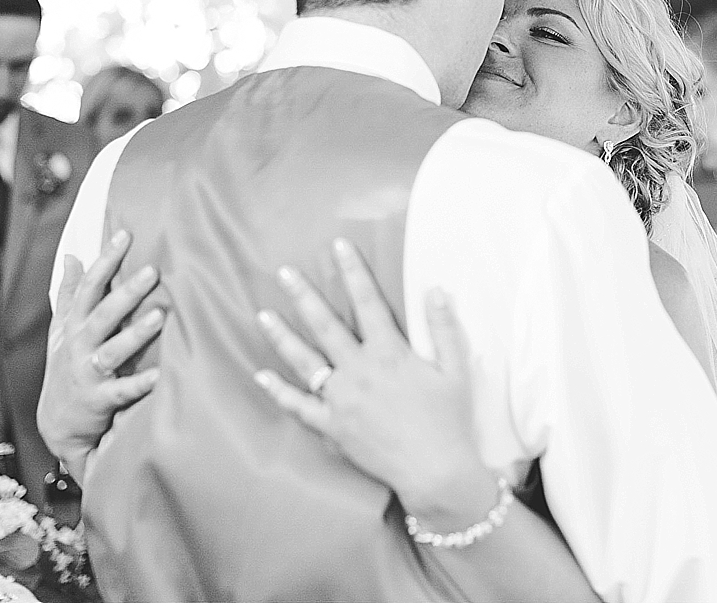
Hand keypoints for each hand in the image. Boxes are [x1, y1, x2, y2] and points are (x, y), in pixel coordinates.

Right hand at [37, 230, 165, 482]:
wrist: (57, 423)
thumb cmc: (67, 367)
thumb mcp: (61, 329)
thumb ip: (68, 293)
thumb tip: (70, 254)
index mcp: (74, 325)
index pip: (88, 287)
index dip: (105, 261)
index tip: (125, 234)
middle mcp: (79, 346)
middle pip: (102, 315)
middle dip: (126, 293)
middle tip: (153, 270)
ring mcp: (87, 373)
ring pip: (111, 351)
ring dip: (135, 334)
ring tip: (160, 316)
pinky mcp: (98, 400)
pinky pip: (121, 391)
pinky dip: (140, 383)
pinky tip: (161, 374)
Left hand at [254, 239, 496, 530]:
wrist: (435, 471)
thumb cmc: (450, 420)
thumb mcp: (456, 369)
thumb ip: (444, 327)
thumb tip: (436, 289)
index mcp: (390, 353)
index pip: (368, 302)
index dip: (353, 271)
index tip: (338, 245)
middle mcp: (360, 371)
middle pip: (325, 325)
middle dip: (303, 295)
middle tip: (284, 272)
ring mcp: (342, 400)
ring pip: (304, 361)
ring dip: (282, 336)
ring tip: (262, 314)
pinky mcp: (332, 428)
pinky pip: (299, 407)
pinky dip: (278, 392)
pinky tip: (260, 376)